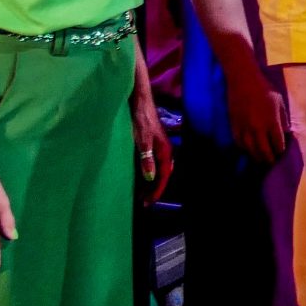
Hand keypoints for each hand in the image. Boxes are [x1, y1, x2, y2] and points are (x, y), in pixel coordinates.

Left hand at [132, 65, 172, 202]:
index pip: (164, 176)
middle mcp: (165, 151)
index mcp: (165, 152)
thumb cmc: (141, 120)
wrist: (140, 101)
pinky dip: (148, 173)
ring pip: (158, 169)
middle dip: (155, 189)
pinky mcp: (153, 144)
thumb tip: (151, 178)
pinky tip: (140, 175)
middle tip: (144, 202)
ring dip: (151, 182)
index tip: (148, 203)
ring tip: (141, 193)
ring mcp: (159, 147)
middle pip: (163, 175)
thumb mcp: (142, 140)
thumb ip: (146, 158)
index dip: (157, 191)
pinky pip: (153, 163)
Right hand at [222, 57, 288, 162]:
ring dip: (256, 157)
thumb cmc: (265, 89)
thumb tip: (285, 132)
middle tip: (272, 162)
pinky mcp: (234, 127)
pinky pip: (239, 143)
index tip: (281, 154)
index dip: (280, 151)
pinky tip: (248, 150)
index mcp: (272, 122)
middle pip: (264, 151)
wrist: (243, 81)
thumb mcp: (280, 102)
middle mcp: (258, 128)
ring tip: (261, 160)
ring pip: (250, 150)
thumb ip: (283, 118)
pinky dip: (244, 149)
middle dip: (269, 159)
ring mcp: (245, 129)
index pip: (278, 143)